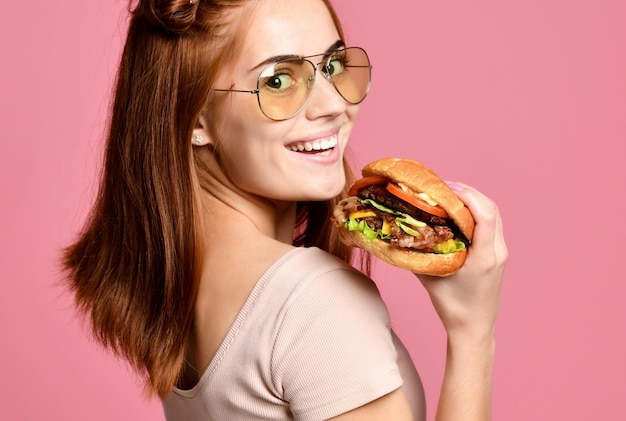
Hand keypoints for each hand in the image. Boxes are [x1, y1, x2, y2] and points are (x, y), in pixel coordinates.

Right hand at [416, 182, 507, 340]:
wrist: (474, 329)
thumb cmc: (452, 308)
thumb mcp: (429, 278)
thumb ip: (416, 254)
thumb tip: (397, 231)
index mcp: (483, 258)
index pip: (485, 215)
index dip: (467, 196)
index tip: (445, 189)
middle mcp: (497, 252)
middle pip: (491, 208)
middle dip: (467, 192)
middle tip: (443, 188)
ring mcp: (501, 252)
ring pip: (494, 213)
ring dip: (473, 200)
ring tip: (448, 196)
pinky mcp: (498, 253)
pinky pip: (491, 222)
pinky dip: (476, 211)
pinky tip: (457, 213)